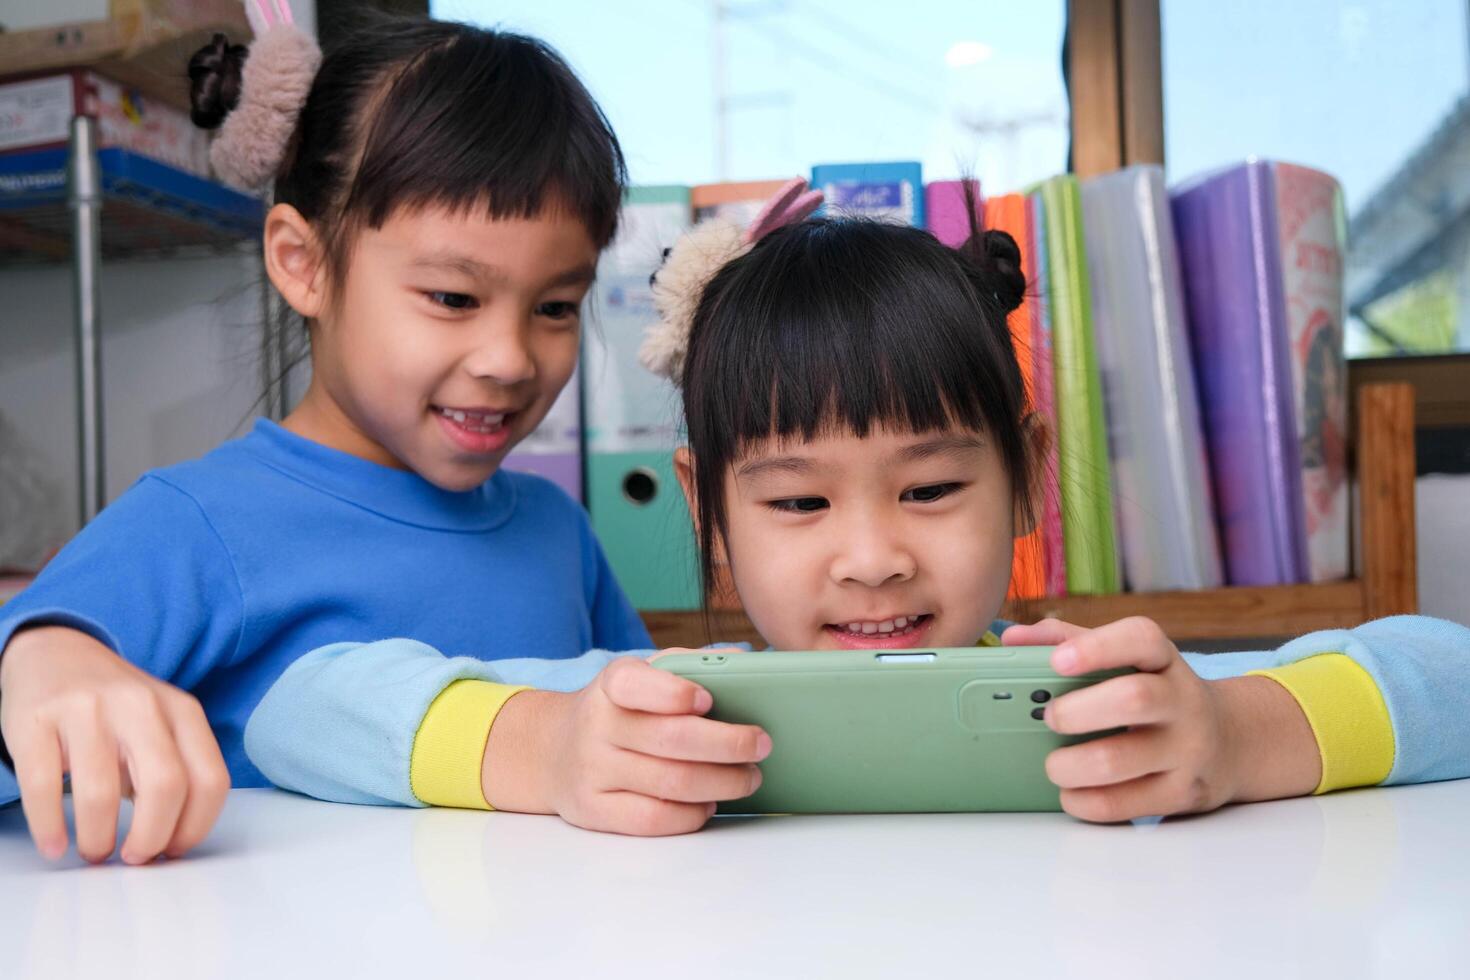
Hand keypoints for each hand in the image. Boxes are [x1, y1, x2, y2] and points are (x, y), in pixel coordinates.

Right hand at [0, 626, 230, 863]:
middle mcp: (139, 705)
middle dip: (152, 837)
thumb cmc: (116, 708)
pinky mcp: (35, 721)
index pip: (210, 780)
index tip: (173, 850)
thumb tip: (171, 841)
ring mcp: (86, 710)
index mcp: (182, 710)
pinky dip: (50, 828)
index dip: (195, 826)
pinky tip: (56, 845)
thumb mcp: (162, 725)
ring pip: (100, 793)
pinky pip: (43, 787)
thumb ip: (175, 771)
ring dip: (98, 839)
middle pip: (165, 786)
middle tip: (135, 857)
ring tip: (95, 850)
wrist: (55, 654)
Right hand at [481, 652, 769, 835]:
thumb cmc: (621, 710)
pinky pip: (652, 820)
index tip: (708, 699)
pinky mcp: (592, 810)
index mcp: (612, 684)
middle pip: (672, 741)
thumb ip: (690, 665)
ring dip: (723, 783)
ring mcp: (592, 770)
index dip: (674, 693)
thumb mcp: (644, 676)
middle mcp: (597, 725)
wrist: (553, 750)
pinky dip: (691, 815)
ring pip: (670, 784)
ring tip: (749, 777)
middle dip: (728, 745)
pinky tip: (710, 804)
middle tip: (762, 745)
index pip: (636, 685)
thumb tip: (744, 663)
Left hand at [1002, 617, 1318, 821]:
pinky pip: (1124, 805)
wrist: (1232, 741)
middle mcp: (1183, 701)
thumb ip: (1068, 641)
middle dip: (1078, 711)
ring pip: (1119, 759)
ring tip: (1054, 765)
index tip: (1057, 661)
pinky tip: (1071, 793)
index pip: (1141, 639)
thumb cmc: (1155, 694)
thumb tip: (1012, 639)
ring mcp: (1188, 750)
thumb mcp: (1126, 661)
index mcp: (1163, 660)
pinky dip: (1085, 801)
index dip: (1096, 647)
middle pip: (1133, 698)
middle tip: (1049, 718)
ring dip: (1070, 765)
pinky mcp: (1183, 794)